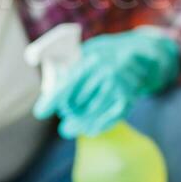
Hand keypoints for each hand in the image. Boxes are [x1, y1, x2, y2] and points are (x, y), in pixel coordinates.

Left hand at [34, 27, 180, 138]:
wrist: (140, 52)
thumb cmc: (107, 52)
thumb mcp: (87, 52)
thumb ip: (70, 69)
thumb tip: (52, 93)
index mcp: (92, 60)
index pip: (67, 84)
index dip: (52, 100)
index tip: (40, 113)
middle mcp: (106, 73)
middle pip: (77, 103)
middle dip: (67, 111)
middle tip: (64, 114)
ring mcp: (119, 87)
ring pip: (92, 114)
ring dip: (80, 123)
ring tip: (70, 128)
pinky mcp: (129, 98)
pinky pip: (110, 118)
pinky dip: (98, 125)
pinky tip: (89, 129)